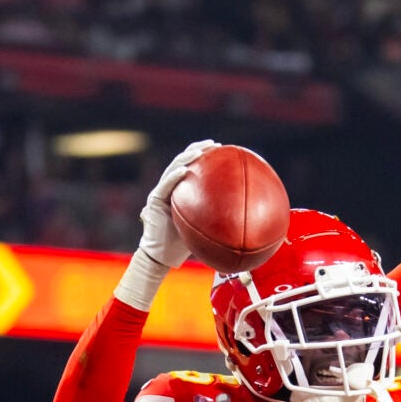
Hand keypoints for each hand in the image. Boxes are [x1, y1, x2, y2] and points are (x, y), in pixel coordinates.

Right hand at [138, 139, 219, 269]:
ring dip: (186, 158)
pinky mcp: (154, 200)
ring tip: (199, 152)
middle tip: (214, 144)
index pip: (193, 166)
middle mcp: (170, 187)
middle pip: (183, 161)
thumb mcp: (205, 229)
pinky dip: (175, 176)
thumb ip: (219, 220)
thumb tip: (246, 219)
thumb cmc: (184, 246)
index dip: (205, 155)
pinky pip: (165, 185)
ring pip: (173, 168)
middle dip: (198, 149)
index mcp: (182, 191)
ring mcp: (161, 192)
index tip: (222, 149)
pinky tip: (185, 170)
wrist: (162, 257)